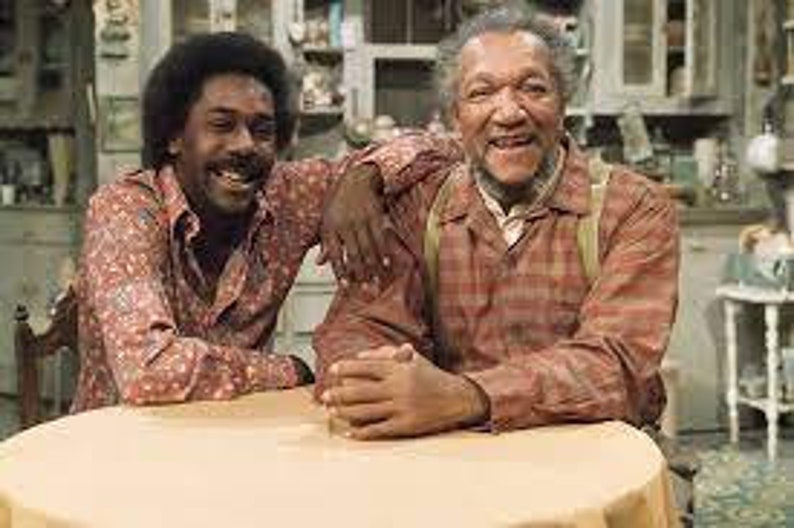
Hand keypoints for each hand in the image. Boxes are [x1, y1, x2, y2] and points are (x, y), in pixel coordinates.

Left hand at [318, 162, 389, 284]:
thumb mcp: (326, 220)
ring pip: (369, 248)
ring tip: (377, 281)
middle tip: (366, 289)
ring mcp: (361, 220)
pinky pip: (381, 238)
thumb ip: (325, 243)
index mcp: (331, 227)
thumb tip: (320, 263)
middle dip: (361, 273)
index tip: (346, 286)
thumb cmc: (338, 201)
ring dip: (374, 267)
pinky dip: (384, 252)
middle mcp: (346, 224)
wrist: (355, 178)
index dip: (341, 272)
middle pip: (354, 254)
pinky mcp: (375, 216)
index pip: (336, 254)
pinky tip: (387, 264)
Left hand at [321, 344, 488, 439]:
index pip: (366, 367)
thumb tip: (359, 355)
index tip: (332, 371)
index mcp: (399, 369)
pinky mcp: (406, 425)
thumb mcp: (413, 358)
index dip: (346, 368)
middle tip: (324, 397)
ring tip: (332, 412)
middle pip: (360, 391)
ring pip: (366, 412)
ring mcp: (402, 407)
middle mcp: (398, 387)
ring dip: (345, 413)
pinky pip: (379, 429)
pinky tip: (350, 433)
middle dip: (338, 394)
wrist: (458, 398)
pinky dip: (362, 432)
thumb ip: (386, 354)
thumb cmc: (431, 376)